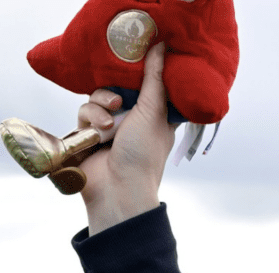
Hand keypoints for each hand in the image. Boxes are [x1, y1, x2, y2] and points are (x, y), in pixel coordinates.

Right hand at [76, 43, 176, 233]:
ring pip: (99, 96)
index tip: (141, 62)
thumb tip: (162, 46)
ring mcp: (112, 127)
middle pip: (121, 87)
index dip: (146, 75)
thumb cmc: (143, 155)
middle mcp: (136, 121)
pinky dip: (90, 118)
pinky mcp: (90, 133)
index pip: (153, 88)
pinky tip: (98, 132)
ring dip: (101, 105)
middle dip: (116, 89)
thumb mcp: (153, 112)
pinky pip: (84, 111)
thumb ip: (155, 79)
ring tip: (110, 123)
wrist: (118, 188)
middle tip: (120, 99)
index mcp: (158, 118)